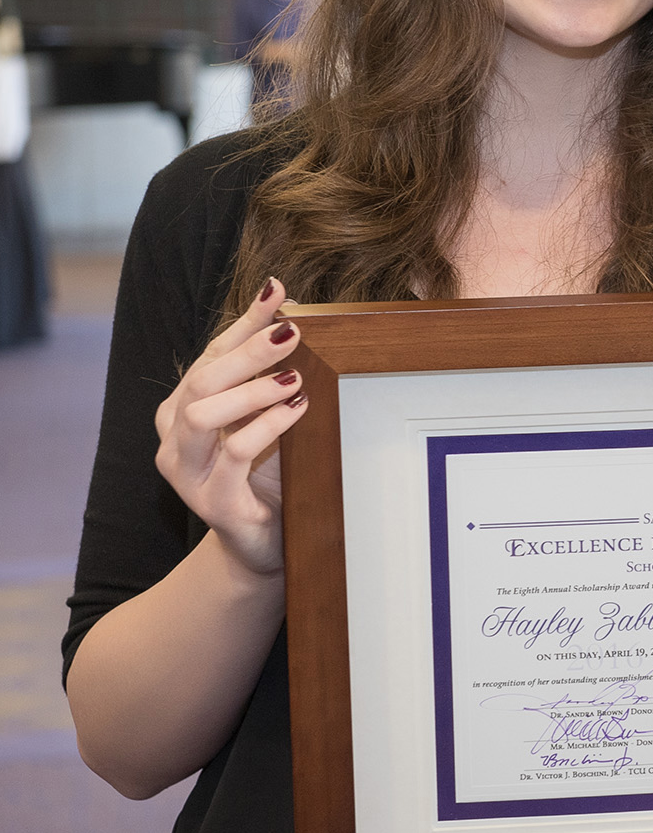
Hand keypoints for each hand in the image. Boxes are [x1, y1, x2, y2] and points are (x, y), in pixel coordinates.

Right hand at [152, 277, 308, 576]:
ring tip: (295, 378)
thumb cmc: (267, 472)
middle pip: (201, 380)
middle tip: (291, 333)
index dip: (243, 323)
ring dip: (252, 390)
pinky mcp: (211, 501)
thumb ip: (270, 370)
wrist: (265, 542)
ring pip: (203, 414)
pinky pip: (233, 453)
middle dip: (247, 351)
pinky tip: (297, 409)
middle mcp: (174, 437)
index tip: (276, 291)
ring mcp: (187, 471)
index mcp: (182, 408)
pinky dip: (267, 426)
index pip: (209, 355)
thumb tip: (289, 311)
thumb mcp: (268, 415)